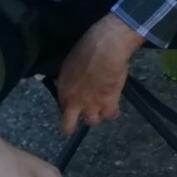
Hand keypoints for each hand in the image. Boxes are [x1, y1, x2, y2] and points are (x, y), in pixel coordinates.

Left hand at [56, 14, 143, 134]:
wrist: (106, 49)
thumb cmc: (86, 49)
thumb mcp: (69, 64)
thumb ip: (69, 79)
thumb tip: (72, 83)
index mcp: (63, 90)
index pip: (61, 107)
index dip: (68, 105)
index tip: (73, 101)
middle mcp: (75, 102)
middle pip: (68, 126)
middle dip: (72, 125)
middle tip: (79, 118)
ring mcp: (92, 106)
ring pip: (92, 122)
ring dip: (95, 115)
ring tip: (101, 106)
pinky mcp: (109, 104)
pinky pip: (111, 115)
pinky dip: (112, 111)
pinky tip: (114, 105)